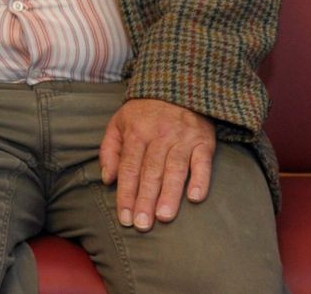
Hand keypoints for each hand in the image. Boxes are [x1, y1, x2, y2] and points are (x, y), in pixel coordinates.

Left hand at [98, 98, 214, 231]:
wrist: (178, 86)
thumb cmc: (144, 112)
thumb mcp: (119, 123)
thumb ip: (109, 150)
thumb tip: (107, 180)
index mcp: (136, 132)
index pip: (129, 168)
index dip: (126, 193)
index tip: (124, 217)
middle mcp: (159, 136)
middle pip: (150, 172)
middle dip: (145, 200)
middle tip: (142, 225)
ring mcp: (183, 138)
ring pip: (175, 169)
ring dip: (169, 194)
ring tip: (164, 217)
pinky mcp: (204, 141)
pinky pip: (203, 162)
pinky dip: (200, 179)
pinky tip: (195, 197)